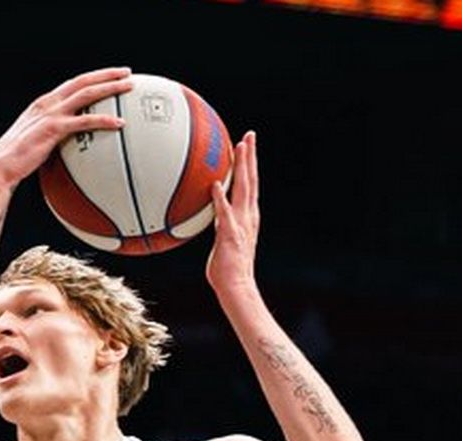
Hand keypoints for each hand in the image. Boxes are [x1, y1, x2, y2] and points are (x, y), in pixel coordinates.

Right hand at [0, 68, 132, 188]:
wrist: (0, 167)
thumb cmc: (17, 160)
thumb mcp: (36, 140)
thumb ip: (53, 135)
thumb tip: (69, 144)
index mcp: (43, 103)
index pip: (72, 84)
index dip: (92, 77)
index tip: (109, 75)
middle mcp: (47, 103)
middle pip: (82, 81)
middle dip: (106, 74)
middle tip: (126, 72)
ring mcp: (50, 114)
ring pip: (86, 94)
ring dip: (110, 87)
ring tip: (128, 87)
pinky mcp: (53, 129)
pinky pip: (84, 121)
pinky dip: (103, 120)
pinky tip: (119, 123)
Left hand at [206, 130, 258, 296]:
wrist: (236, 286)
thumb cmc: (226, 268)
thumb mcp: (223, 239)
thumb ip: (220, 223)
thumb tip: (210, 212)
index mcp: (248, 216)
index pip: (250, 184)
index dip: (250, 164)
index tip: (248, 144)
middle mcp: (248, 216)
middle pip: (251, 180)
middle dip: (251, 156)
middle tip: (250, 135)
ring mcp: (241, 224)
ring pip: (243, 190)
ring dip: (242, 167)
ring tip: (240, 147)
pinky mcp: (230, 234)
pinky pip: (224, 213)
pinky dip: (220, 198)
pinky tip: (214, 184)